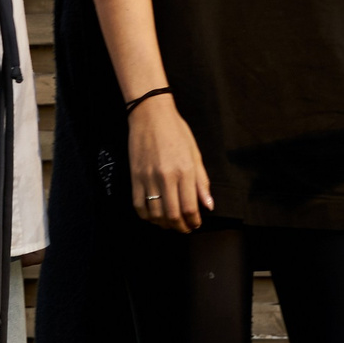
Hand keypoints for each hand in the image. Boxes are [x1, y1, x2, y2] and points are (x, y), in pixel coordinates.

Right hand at [127, 93, 212, 231]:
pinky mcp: (135, 177)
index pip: (190, 208)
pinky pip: (138, 205)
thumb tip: (208, 205)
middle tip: (184, 228)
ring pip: (155, 214)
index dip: (194, 222)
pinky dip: (146, 216)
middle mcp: (166, 177)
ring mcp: (148, 178)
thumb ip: (202, 181)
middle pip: (173, 215)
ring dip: (164, 224)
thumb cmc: (176, 131)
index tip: (196, 224)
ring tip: (170, 223)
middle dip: (180, 227)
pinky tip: (154, 216)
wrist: (150, 114)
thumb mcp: (195, 153)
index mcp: (185, 171)